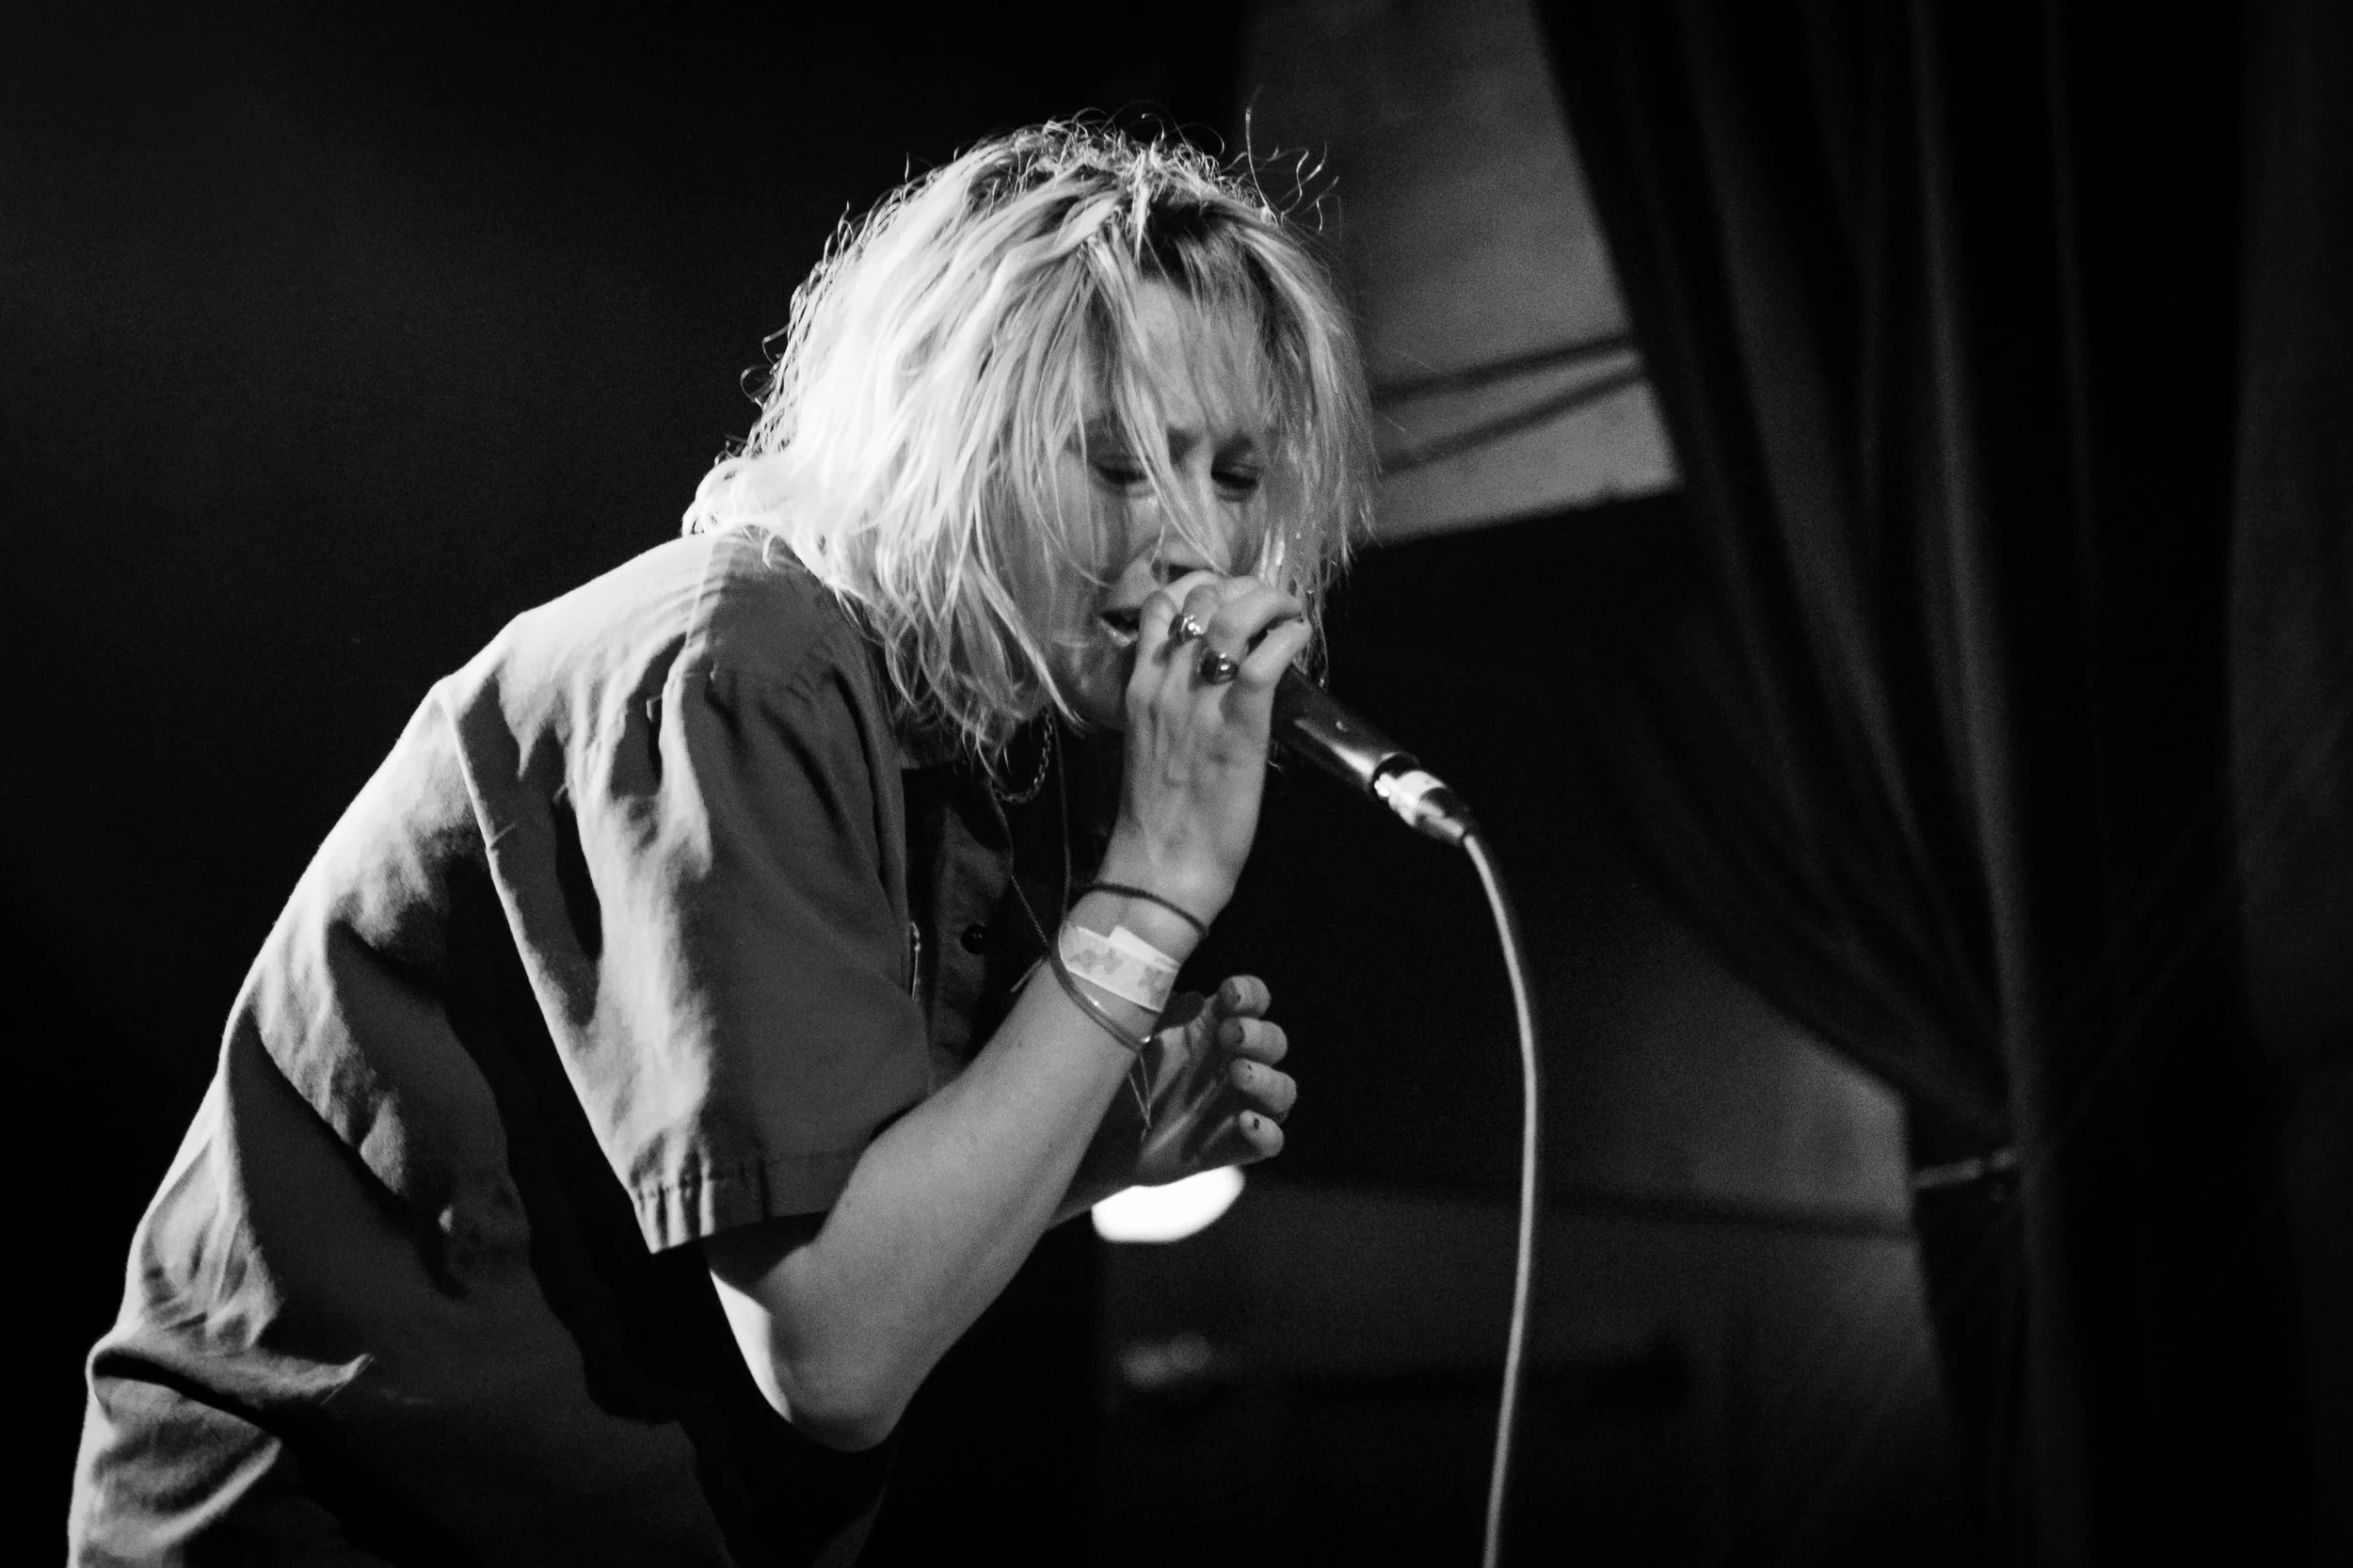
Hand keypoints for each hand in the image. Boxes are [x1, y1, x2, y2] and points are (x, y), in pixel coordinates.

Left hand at [1069, 975, 1295, 1206]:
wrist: (1099, 1135)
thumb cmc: (1118, 1076)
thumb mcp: (1135, 1038)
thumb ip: (1164, 1016)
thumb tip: (1195, 1000)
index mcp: (1213, 1026)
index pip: (1252, 1000)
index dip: (1250, 994)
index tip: (1230, 996)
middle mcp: (1234, 1062)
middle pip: (1274, 1041)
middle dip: (1259, 1035)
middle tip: (1230, 1036)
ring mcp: (1238, 1104)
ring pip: (1283, 1090)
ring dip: (1269, 1080)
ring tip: (1239, 1075)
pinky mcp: (1234, 1144)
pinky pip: (1271, 1141)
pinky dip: (1267, 1131)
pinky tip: (1245, 1122)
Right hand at [1102, 574, 1311, 919]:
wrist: (1160, 867)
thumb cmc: (1158, 816)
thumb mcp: (1149, 744)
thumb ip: (1169, 706)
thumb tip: (1206, 685)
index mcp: (1140, 686)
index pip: (1159, 607)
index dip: (1201, 589)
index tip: (1229, 601)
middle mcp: (1165, 683)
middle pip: (1199, 596)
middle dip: (1241, 587)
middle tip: (1268, 605)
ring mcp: (1199, 702)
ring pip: (1230, 614)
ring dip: (1268, 600)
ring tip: (1287, 612)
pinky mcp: (1238, 727)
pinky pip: (1265, 660)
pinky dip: (1289, 637)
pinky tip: (1300, 639)